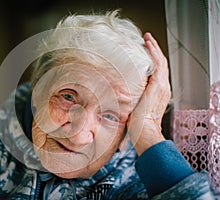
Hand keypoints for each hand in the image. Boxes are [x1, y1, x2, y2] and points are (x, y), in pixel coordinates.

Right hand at [127, 32, 170, 154]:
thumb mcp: (139, 98)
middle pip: (161, 62)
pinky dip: (153, 66)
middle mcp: (163, 86)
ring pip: (160, 68)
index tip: (147, 39)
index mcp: (159, 85)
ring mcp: (162, 91)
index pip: (158, 61)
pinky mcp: (158, 95)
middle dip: (154, 49)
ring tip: (146, 49)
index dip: (153, 48)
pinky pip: (158, 76)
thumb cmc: (140, 119)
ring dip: (154, 56)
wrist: (145, 131)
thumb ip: (143, 83)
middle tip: (147, 39)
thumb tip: (141, 69)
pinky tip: (146, 66)